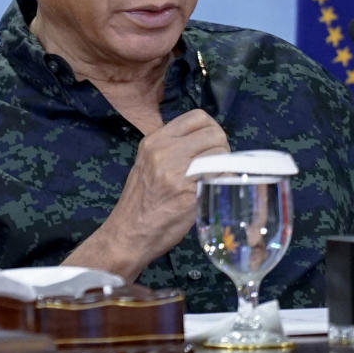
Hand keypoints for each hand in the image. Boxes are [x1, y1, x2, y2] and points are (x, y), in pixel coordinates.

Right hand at [63, 109, 228, 278]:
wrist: (128, 235)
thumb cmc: (140, 201)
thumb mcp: (148, 162)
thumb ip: (171, 148)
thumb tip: (203, 141)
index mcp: (155, 140)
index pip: (197, 117)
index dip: (211, 128)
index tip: (211, 143)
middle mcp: (165, 151)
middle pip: (214, 133)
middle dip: (221, 147)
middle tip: (217, 163)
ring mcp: (177, 171)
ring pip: (221, 152)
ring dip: (225, 164)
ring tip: (215, 176)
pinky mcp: (190, 193)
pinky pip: (221, 175)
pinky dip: (225, 180)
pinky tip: (215, 188)